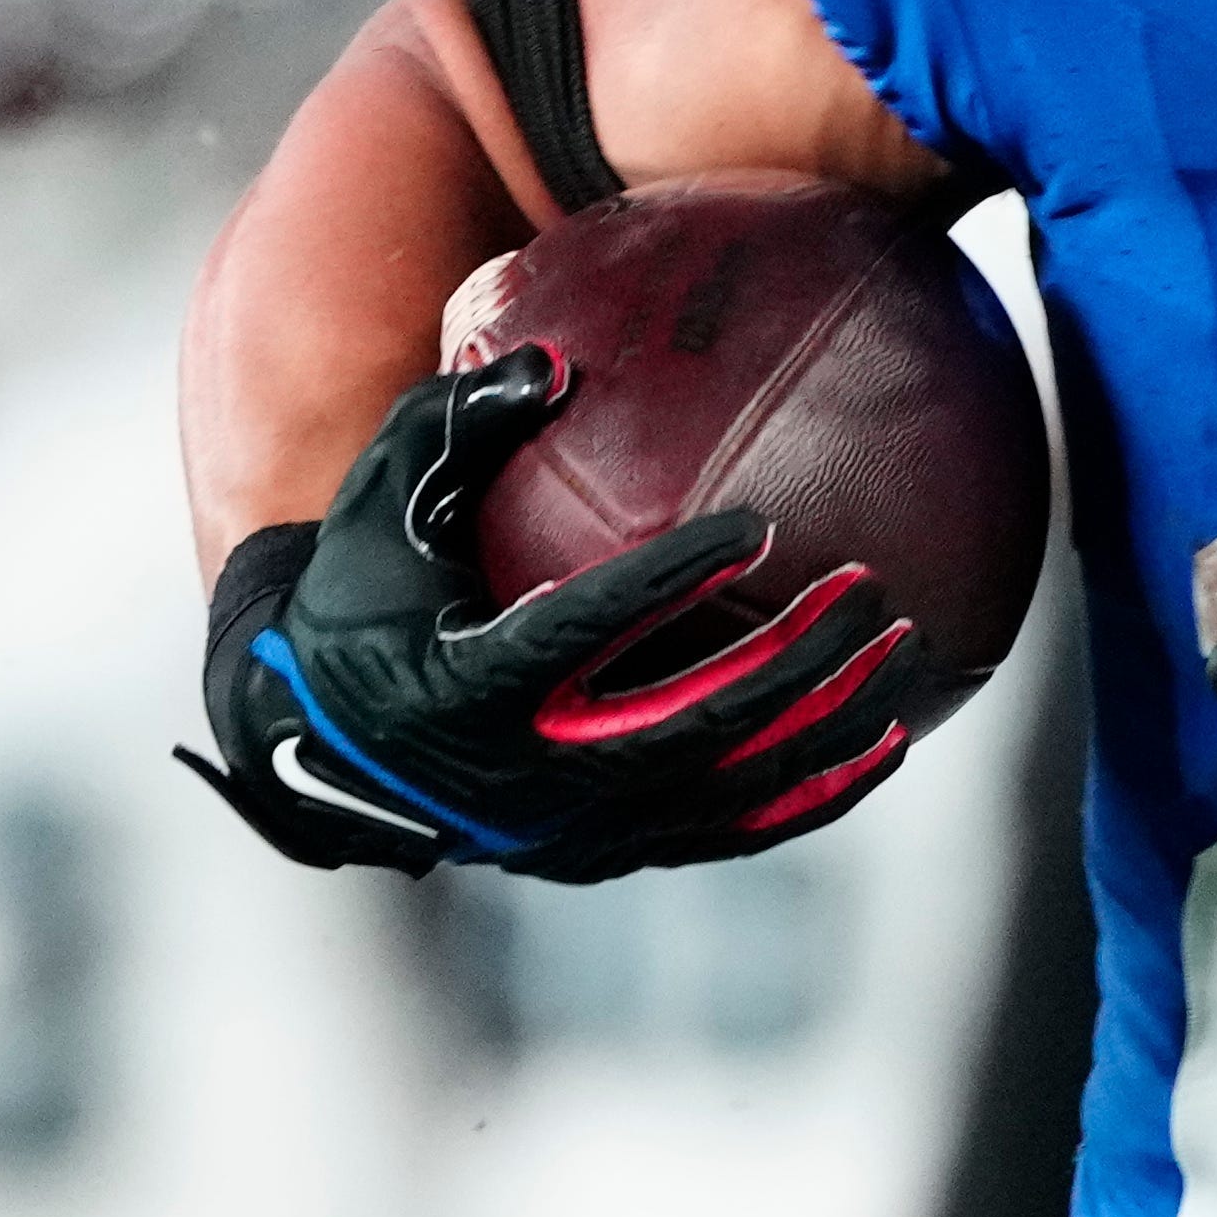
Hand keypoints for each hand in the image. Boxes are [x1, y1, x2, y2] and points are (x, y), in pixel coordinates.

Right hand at [180, 348, 912, 881]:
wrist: (314, 745)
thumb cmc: (360, 590)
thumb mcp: (385, 499)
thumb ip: (460, 423)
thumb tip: (554, 359)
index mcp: (463, 683)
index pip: (584, 632)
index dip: (671, 582)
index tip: (755, 528)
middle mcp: (523, 773)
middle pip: (683, 722)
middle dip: (787, 661)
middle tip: (866, 591)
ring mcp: (567, 829)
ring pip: (719, 789)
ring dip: (820, 728)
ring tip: (902, 657)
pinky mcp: (601, 857)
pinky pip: (726, 836)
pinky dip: (808, 796)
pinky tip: (882, 747)